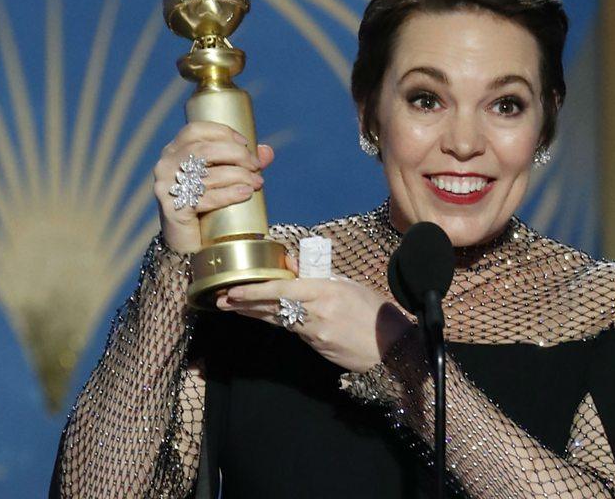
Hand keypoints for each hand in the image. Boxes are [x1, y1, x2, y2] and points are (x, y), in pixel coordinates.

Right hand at [152, 121, 272, 253]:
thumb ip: (243, 164)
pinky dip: (230, 194)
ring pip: (208, 174)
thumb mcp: (222, 181)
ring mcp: (166, 188)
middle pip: (204, 150)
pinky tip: (246, 194)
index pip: (195, 130)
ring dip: (239, 176)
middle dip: (237, 155)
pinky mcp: (173, 210)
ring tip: (258, 183)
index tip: (245, 144)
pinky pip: (206, 198)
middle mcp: (165, 165)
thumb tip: (267, 152)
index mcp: (173, 152)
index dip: (222, 132)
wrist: (187, 245)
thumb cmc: (206, 207)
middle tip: (256, 167)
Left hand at [216, 258, 415, 372]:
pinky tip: (264, 317)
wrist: (394, 348)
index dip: (254, 291)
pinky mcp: (318, 348)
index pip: (282, 290)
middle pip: (273, 308)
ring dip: (254, 314)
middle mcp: (317, 314)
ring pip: (279, 320)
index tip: (233, 290)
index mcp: (327, 292)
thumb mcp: (350, 285)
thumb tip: (293, 265)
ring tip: (231, 307)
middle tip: (220, 300)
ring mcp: (316, 334)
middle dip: (244, 304)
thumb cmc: (377, 312)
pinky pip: (294, 331)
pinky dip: (278, 322)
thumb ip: (319, 275)